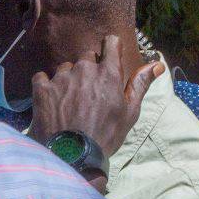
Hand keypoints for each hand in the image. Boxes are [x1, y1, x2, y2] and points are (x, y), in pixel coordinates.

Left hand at [29, 35, 162, 158]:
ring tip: (69, 100)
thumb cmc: (105, 135)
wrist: (72, 155)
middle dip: (89, 68)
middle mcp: (84, 70)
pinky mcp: (41, 89)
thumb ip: (140, 85)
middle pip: (87, 56)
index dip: (110, 48)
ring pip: (65, 68)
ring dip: (68, 78)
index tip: (108, 57)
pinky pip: (41, 77)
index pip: (111, 43)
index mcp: (108, 73)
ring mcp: (61, 78)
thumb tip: (156, 64)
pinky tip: (51, 100)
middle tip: (89, 90)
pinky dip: (45, 85)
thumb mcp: (129, 112)